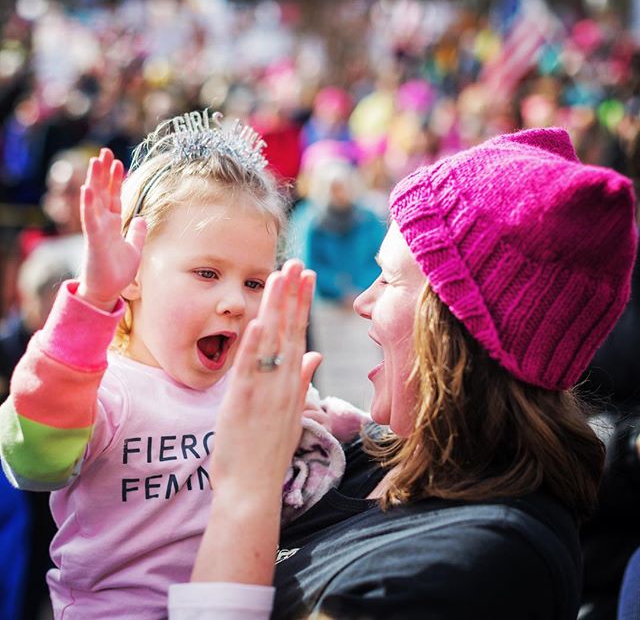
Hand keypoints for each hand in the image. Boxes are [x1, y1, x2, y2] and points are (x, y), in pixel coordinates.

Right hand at [77, 148, 146, 311]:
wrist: (107, 291)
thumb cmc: (117, 272)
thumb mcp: (134, 249)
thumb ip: (137, 233)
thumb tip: (142, 219)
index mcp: (112, 225)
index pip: (113, 197)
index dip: (115, 180)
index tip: (117, 162)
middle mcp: (103, 224)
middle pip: (102, 193)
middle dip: (103, 173)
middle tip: (104, 152)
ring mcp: (96, 231)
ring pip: (94, 201)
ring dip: (94, 181)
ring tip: (95, 161)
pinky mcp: (93, 241)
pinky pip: (89, 220)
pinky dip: (88, 205)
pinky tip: (86, 189)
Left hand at [190, 260, 320, 583]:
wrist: (253, 489)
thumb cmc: (270, 452)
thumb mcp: (294, 415)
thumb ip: (303, 381)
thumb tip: (315, 354)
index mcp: (293, 384)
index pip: (299, 335)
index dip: (302, 304)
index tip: (306, 278)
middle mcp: (283, 383)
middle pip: (289, 331)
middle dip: (292, 295)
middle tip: (296, 264)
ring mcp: (264, 392)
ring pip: (270, 342)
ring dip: (274, 308)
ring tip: (278, 277)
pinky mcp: (242, 402)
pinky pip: (248, 368)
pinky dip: (252, 344)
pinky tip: (256, 320)